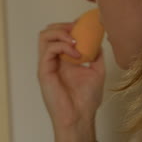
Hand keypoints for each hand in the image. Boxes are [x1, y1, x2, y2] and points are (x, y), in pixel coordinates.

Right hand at [38, 22, 105, 141]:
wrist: (80, 118)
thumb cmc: (86, 100)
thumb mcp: (97, 71)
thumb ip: (96, 55)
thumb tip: (98, 40)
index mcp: (63, 59)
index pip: (59, 34)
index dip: (70, 25)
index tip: (84, 24)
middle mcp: (53, 60)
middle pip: (48, 31)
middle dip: (63, 25)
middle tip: (77, 30)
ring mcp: (47, 64)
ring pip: (44, 36)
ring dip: (61, 32)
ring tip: (75, 40)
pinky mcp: (44, 71)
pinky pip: (49, 49)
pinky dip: (63, 46)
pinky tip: (77, 54)